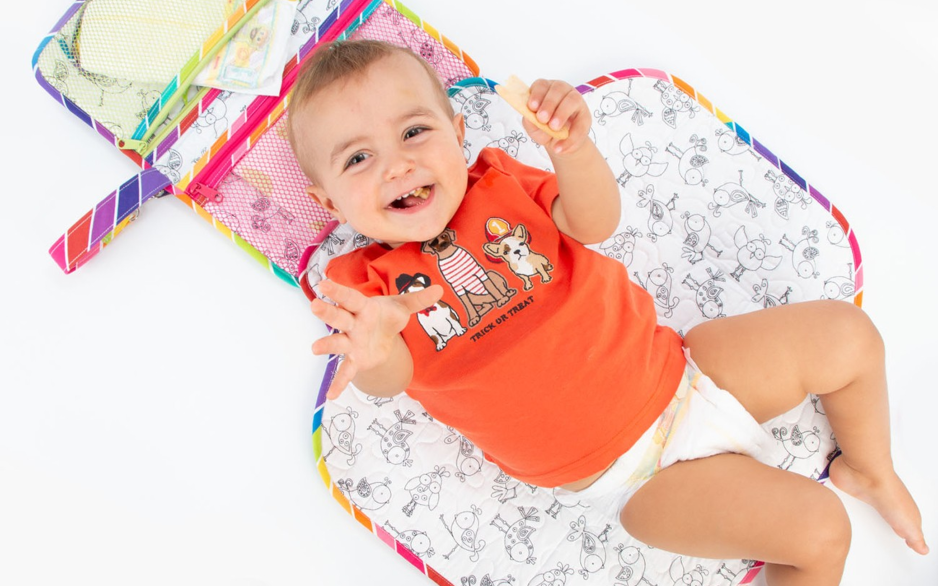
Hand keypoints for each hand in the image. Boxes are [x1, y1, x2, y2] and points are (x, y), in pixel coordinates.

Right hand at [310, 279, 442, 399]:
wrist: (383, 338)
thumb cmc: (386, 317)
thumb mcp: (402, 307)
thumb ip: (419, 299)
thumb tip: (440, 289)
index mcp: (363, 307)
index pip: (350, 297)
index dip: (338, 291)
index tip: (324, 284)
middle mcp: (353, 324)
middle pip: (339, 317)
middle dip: (328, 312)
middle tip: (315, 305)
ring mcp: (351, 342)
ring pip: (338, 342)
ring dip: (327, 345)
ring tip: (315, 348)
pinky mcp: (355, 360)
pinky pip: (346, 371)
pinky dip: (339, 383)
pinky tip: (331, 396)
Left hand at [523, 79, 590, 155]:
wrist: (559, 144)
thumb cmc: (544, 130)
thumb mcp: (534, 128)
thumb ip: (530, 122)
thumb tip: (530, 118)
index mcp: (545, 90)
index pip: (541, 85)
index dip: (536, 94)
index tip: (531, 106)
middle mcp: (561, 90)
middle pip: (557, 89)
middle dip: (549, 104)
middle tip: (542, 119)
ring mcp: (575, 100)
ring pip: (572, 100)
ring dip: (562, 113)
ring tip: (553, 128)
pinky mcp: (585, 115)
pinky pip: (581, 124)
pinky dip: (570, 137)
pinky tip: (560, 147)